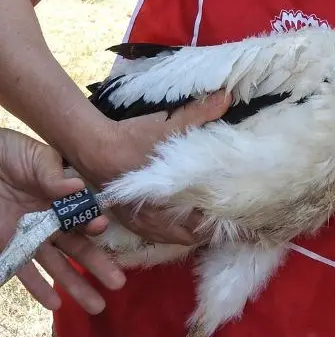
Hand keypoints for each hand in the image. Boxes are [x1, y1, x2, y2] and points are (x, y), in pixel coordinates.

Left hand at [0, 129, 124, 312]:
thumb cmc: (6, 152)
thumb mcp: (34, 157)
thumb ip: (53, 174)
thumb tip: (77, 186)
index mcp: (61, 198)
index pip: (84, 217)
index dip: (93, 224)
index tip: (99, 226)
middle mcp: (50, 221)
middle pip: (78, 247)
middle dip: (99, 265)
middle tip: (117, 284)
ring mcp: (29, 237)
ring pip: (57, 266)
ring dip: (76, 285)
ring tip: (96, 306)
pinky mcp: (6, 247)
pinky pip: (23, 271)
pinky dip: (38, 289)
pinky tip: (55, 304)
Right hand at [74, 93, 230, 245]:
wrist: (91, 146)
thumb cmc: (132, 138)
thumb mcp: (167, 125)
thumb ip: (199, 114)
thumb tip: (227, 97)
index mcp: (168, 200)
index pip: (203, 225)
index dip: (224, 222)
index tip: (240, 214)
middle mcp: (154, 219)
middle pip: (192, 237)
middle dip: (211, 229)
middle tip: (229, 216)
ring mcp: (141, 223)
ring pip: (175, 239)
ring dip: (192, 233)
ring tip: (211, 220)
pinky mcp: (130, 221)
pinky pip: (157, 236)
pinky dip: (173, 233)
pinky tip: (184, 223)